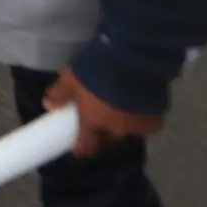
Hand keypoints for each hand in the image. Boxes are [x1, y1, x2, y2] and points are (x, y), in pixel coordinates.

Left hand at [43, 67, 163, 156]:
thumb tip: (49, 105)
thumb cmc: (95, 69)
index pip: (86, 147)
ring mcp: (139, 125)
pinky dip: (139, 115)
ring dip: (121, 123)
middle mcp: (117, 129)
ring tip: (118, 107)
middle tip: (96, 120)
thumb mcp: (70, 78)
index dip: (80, 148)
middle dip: (101, 133)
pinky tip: (136, 102)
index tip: (77, 147)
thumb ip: (59, 93)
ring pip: (127, 130)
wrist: (132, 58)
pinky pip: (145, 122)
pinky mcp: (156, 116)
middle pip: (108, 139)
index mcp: (94, 122)